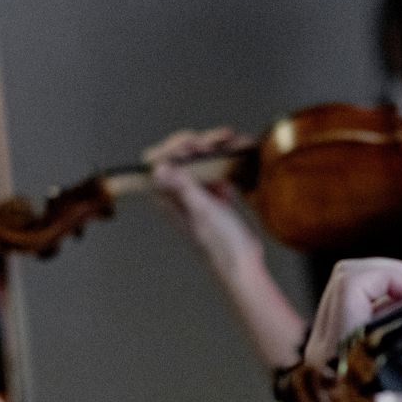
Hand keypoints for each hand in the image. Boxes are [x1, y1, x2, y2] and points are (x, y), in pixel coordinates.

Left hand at [143, 127, 261, 268]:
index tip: (194, 142)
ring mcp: (198, 195)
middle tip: (216, 141)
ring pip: (200, 162)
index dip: (174, 147)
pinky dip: (227, 160)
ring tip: (230, 139)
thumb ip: (182, 186)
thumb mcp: (202, 210)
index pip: (160, 162)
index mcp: (169, 198)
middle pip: (181, 158)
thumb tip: (159, 168)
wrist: (242, 263)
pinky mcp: (215, 197)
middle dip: (197, 144)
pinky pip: (217, 172)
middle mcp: (179, 195)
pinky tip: (238, 151)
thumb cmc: (221, 243)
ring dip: (214, 148)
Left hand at [303, 259, 401, 401]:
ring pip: (343, 292)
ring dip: (381, 292)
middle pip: (345, 277)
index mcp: (340, 354)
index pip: (353, 284)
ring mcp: (320, 351)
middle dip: (389, 276)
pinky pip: (345, 313)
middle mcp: (322, 347)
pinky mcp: (327, 357)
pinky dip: (374, 310)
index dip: (391, 277)